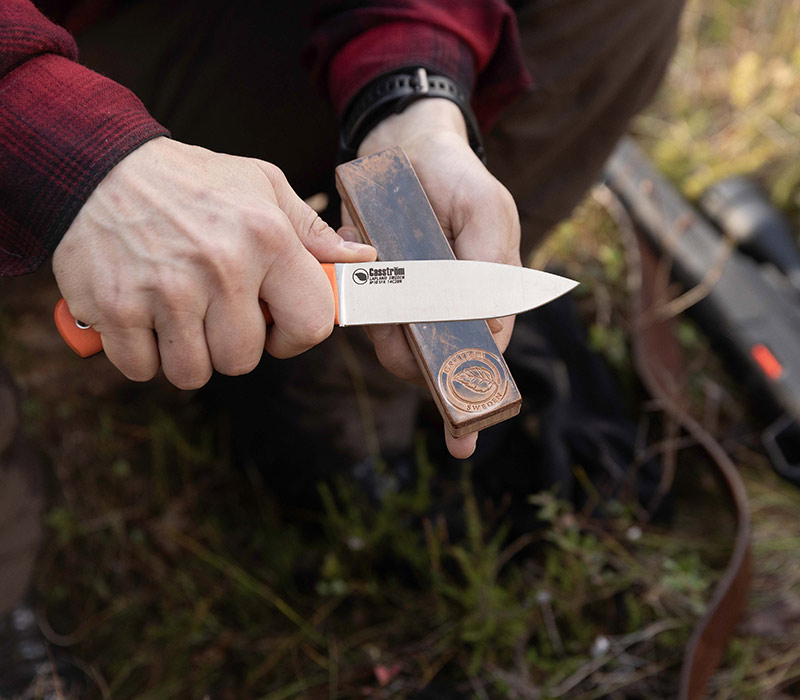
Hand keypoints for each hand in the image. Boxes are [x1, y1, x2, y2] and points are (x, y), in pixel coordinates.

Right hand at [53, 136, 375, 388]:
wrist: (98, 165)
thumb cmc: (191, 182)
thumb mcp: (262, 187)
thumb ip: (312, 231)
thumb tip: (362, 259)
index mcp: (267, 239)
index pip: (311, 324)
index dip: (295, 337)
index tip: (276, 328)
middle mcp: (222, 267)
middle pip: (244, 359)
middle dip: (232, 345)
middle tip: (213, 312)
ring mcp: (167, 291)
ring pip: (193, 372)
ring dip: (186, 354)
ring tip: (178, 314)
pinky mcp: (116, 308)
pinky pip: (142, 369)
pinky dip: (142, 354)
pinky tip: (143, 317)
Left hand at [346, 99, 521, 458]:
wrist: (404, 150)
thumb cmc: (457, 182)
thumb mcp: (486, 210)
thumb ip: (491, 264)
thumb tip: (488, 327)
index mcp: (484, 301)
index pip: (482, 360)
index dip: (471, 397)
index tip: (460, 435)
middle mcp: (447, 311)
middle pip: (432, 363)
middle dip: (416, 357)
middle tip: (400, 327)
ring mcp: (410, 305)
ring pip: (395, 346)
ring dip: (385, 327)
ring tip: (381, 282)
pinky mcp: (375, 292)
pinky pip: (365, 315)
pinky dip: (362, 301)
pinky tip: (362, 259)